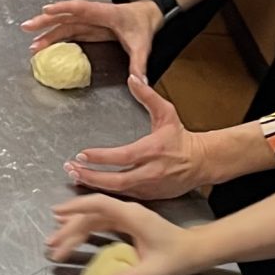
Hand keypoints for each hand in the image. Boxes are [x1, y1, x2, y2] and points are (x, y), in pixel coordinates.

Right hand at [24, 0, 159, 79]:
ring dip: (46, 31)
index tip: (47, 10)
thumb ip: (138, 64)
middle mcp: (92, 15)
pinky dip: (55, 36)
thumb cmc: (142, 26)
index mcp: (105, 13)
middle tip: (27, 26)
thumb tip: (139, 82)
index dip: (64, 8)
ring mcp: (88, 21)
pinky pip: (67, 30)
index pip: (81, 8)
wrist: (146, 16)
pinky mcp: (87, 27)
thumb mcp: (142, 46)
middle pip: (65, 15)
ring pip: (63, 23)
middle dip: (46, 20)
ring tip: (31, 42)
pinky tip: (44, 43)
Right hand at [45, 192, 203, 274]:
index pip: (99, 205)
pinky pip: (101, 224)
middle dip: (69, 228)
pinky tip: (75, 238)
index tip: (58, 215)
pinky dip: (85, 230)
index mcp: (132, 216)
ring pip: (94, 219)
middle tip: (51, 244)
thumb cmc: (179, 256)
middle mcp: (127, 213)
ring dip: (74, 229)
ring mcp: (127, 218)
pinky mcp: (128, 226)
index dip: (76, 208)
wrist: (196, 250)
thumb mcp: (154, 271)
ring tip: (56, 243)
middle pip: (91, 214)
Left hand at [68, 76, 210, 201]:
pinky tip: (92, 185)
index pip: (123, 156)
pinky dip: (107, 192)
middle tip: (72, 169)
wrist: (202, 162)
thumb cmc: (180, 138)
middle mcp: (151, 171)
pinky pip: (124, 196)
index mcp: (153, 150)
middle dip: (91, 176)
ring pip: (118, 191)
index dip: (101, 157)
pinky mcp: (149, 196)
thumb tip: (133, 77)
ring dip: (95, 184)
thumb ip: (148, 96)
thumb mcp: (167, 113)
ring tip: (76, 176)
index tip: (82, 154)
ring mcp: (150, 187)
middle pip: (116, 180)